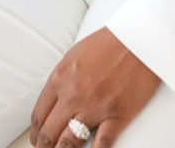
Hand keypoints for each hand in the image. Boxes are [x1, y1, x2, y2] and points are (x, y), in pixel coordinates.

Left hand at [31, 27, 159, 147]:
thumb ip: (62, 79)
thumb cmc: (110, 42)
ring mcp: (95, 107)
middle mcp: (73, 95)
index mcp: (60, 78)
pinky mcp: (117, 116)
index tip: (36, 141)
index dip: (36, 133)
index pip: (39, 115)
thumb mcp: (75, 55)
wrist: (139, 38)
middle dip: (44, 147)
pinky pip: (100, 145)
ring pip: (69, 143)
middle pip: (50, 133)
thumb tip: (55, 101)